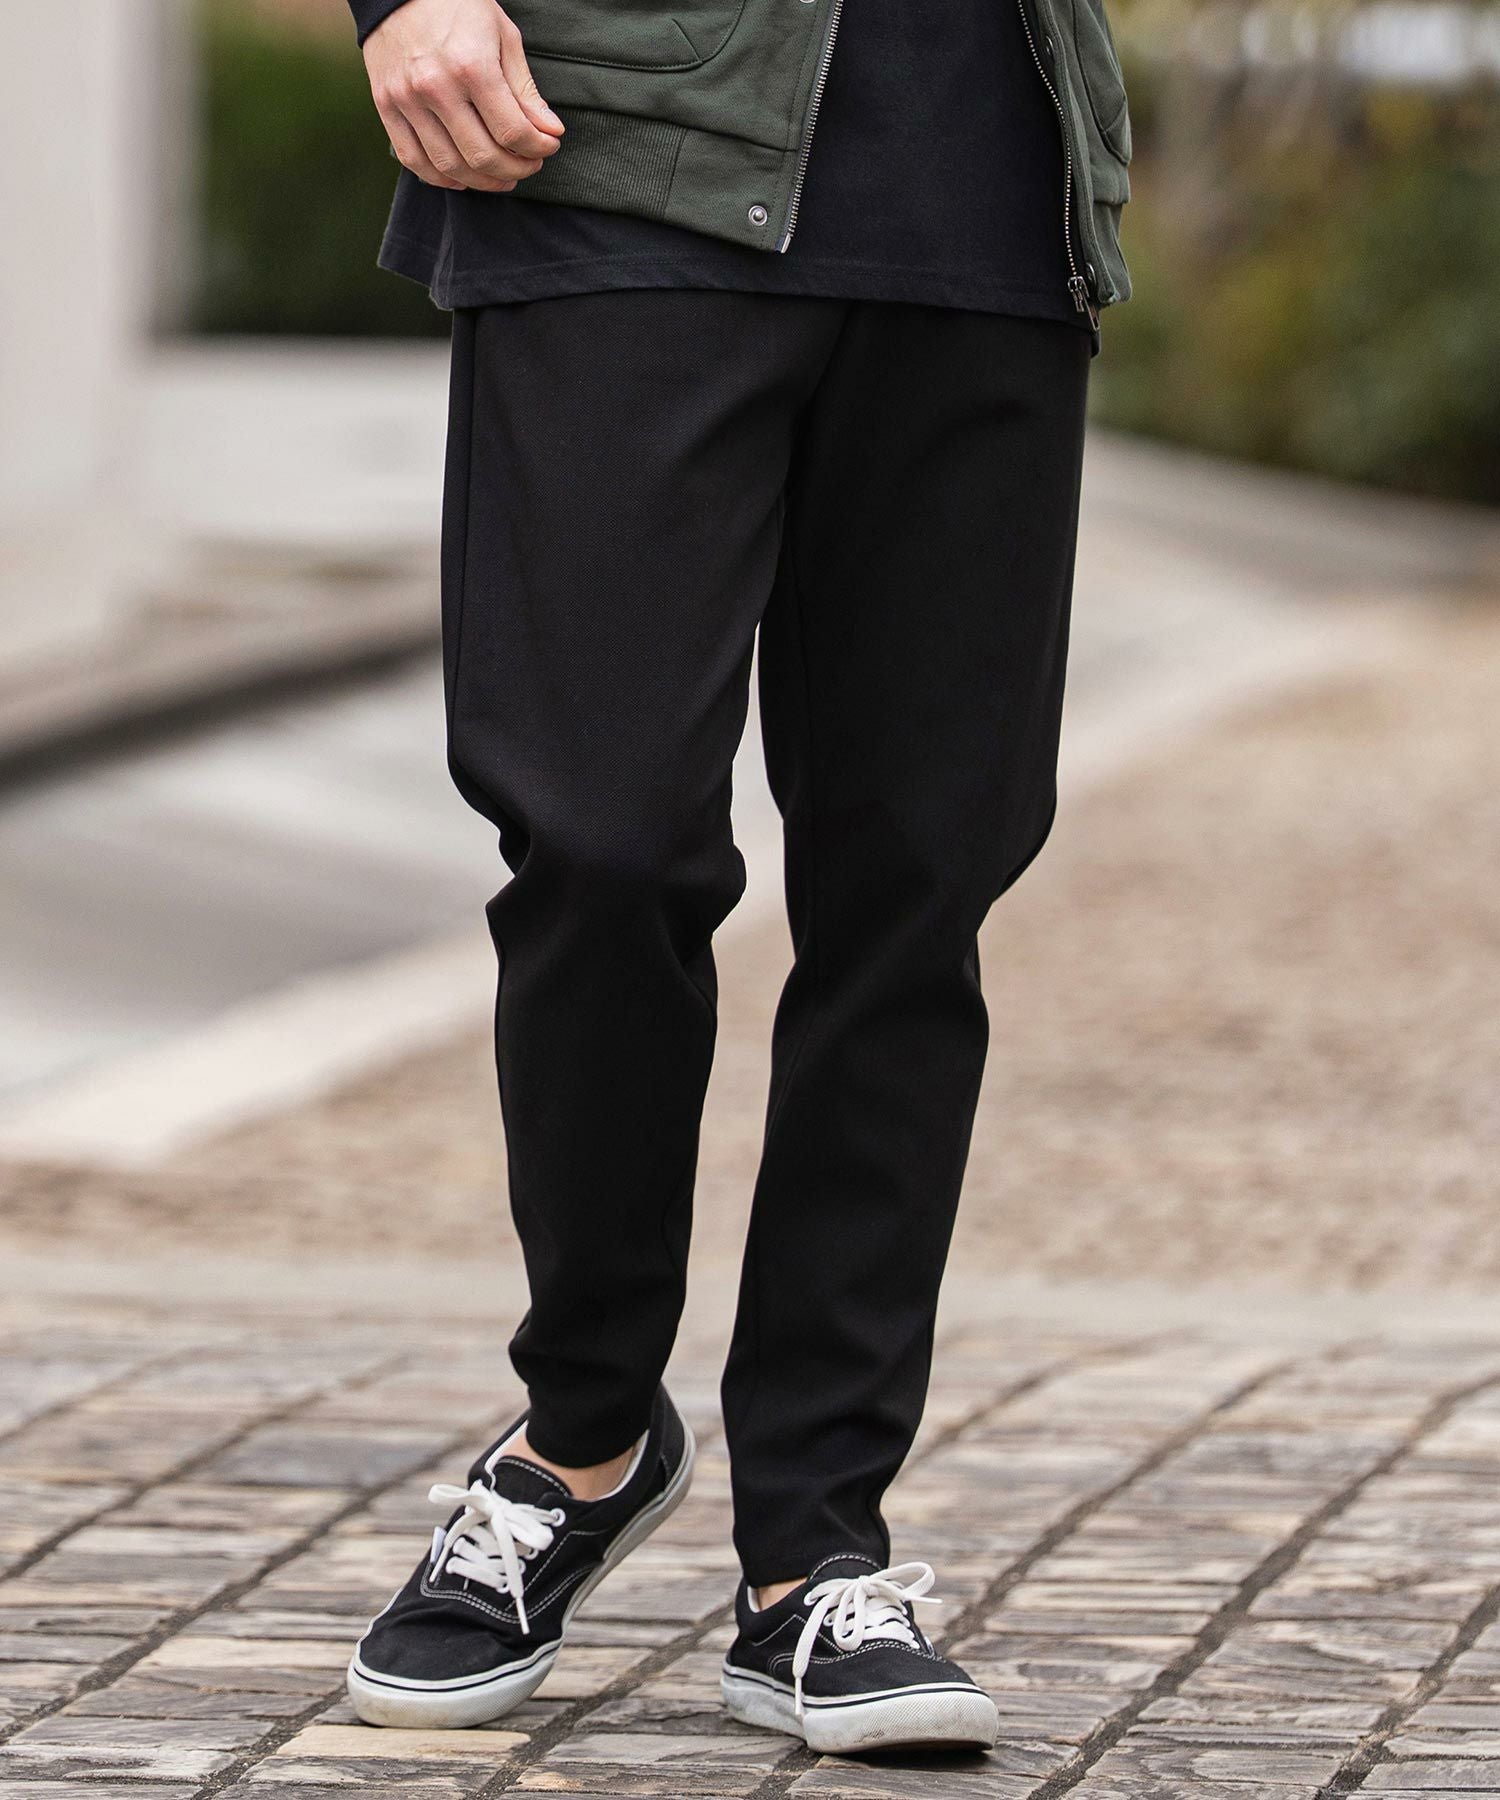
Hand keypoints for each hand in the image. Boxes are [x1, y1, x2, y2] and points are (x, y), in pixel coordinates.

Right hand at [363, 0, 563, 192]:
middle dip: (516, 169)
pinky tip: (463, 175)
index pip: (513, 132)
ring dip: (483, 181)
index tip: (547, 146)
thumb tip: (550, 132)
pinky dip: (441, 177)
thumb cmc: (457, 6)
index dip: (538, 148)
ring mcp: (406, 99)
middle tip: (529, 165)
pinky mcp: (385, 105)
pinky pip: (413, 160)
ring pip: (450, 166)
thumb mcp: (502, 36)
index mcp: (471, 66)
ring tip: (502, 175)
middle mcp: (435, 87)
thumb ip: (525, 89)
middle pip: (483, 156)